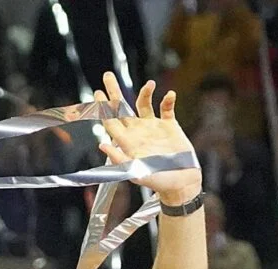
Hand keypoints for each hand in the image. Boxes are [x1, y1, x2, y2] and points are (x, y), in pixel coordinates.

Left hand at [95, 73, 201, 203]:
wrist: (181, 183)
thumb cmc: (158, 181)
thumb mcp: (136, 172)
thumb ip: (119, 159)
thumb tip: (102, 145)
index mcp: (127, 142)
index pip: (110, 121)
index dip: (102, 108)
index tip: (97, 92)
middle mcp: (137, 131)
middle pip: (122, 108)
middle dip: (114, 92)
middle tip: (107, 75)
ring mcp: (153, 127)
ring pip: (143, 104)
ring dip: (144, 92)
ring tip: (149, 84)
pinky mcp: (169, 126)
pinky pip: (166, 108)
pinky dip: (167, 100)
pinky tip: (169, 95)